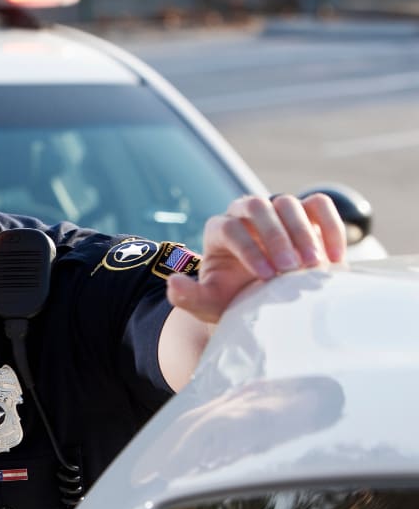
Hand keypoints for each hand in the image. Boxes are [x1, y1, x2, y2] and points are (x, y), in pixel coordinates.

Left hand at [167, 193, 345, 323]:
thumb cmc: (233, 301)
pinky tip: (335, 258)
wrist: (266, 302)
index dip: (248, 249)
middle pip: (257, 206)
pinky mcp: (306, 215)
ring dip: (302, 232)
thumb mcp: (209, 304)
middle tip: (292, 270)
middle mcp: (245, 214)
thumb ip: (187, 296)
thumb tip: (173, 282)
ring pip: (288, 203)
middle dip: (275, 237)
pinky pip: (319, 206)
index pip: (230, 228)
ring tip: (313, 266)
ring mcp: (276, 211)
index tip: (266, 276)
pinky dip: (330, 226)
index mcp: (219, 230)